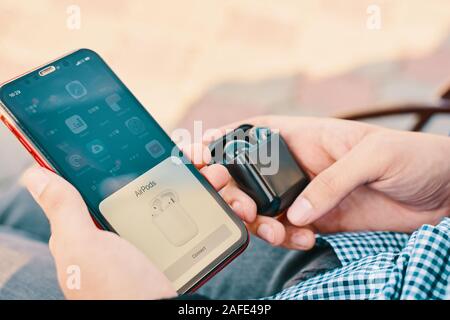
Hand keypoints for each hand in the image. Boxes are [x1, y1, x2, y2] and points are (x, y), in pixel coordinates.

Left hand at [21, 159, 231, 298]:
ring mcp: (154, 237)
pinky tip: (223, 197)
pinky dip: (210, 204)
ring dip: (202, 181)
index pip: (114, 177)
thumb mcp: (83, 246)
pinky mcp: (177, 247)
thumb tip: (35, 174)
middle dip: (178, 165)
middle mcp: (127, 228)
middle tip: (200, 158)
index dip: (133, 156)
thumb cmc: (115, 290)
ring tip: (218, 176)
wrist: (161, 317)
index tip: (156, 141)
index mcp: (97, 224)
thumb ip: (64, 209)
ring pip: (179, 195)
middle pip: (153, 182)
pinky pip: (195, 217)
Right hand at [207, 116, 449, 249]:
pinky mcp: (317, 218)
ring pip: (262, 207)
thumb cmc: (413, 157)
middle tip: (235, 204)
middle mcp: (298, 165)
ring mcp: (305, 193)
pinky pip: (287, 230)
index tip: (197, 154)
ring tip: (276, 232)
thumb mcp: (373, 156)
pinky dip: (287, 238)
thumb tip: (295, 212)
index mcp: (305, 136)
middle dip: (231, 189)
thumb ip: (331, 182)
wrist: (440, 192)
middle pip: (247, 175)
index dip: (220, 140)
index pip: (253, 133)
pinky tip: (304, 239)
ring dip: (258, 222)